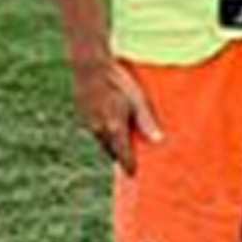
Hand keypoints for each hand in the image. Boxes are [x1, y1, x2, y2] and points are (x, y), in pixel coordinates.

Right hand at [74, 61, 162, 175]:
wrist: (90, 66)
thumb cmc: (118, 80)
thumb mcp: (138, 99)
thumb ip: (146, 121)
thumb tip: (159, 141)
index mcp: (115, 128)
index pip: (123, 156)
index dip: (129, 167)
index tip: (134, 175)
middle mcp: (99, 130)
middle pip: (112, 151)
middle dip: (120, 157)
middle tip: (129, 163)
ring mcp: (89, 123)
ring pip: (102, 141)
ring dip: (111, 144)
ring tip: (121, 145)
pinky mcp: (82, 115)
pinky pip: (95, 130)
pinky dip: (103, 132)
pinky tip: (109, 125)